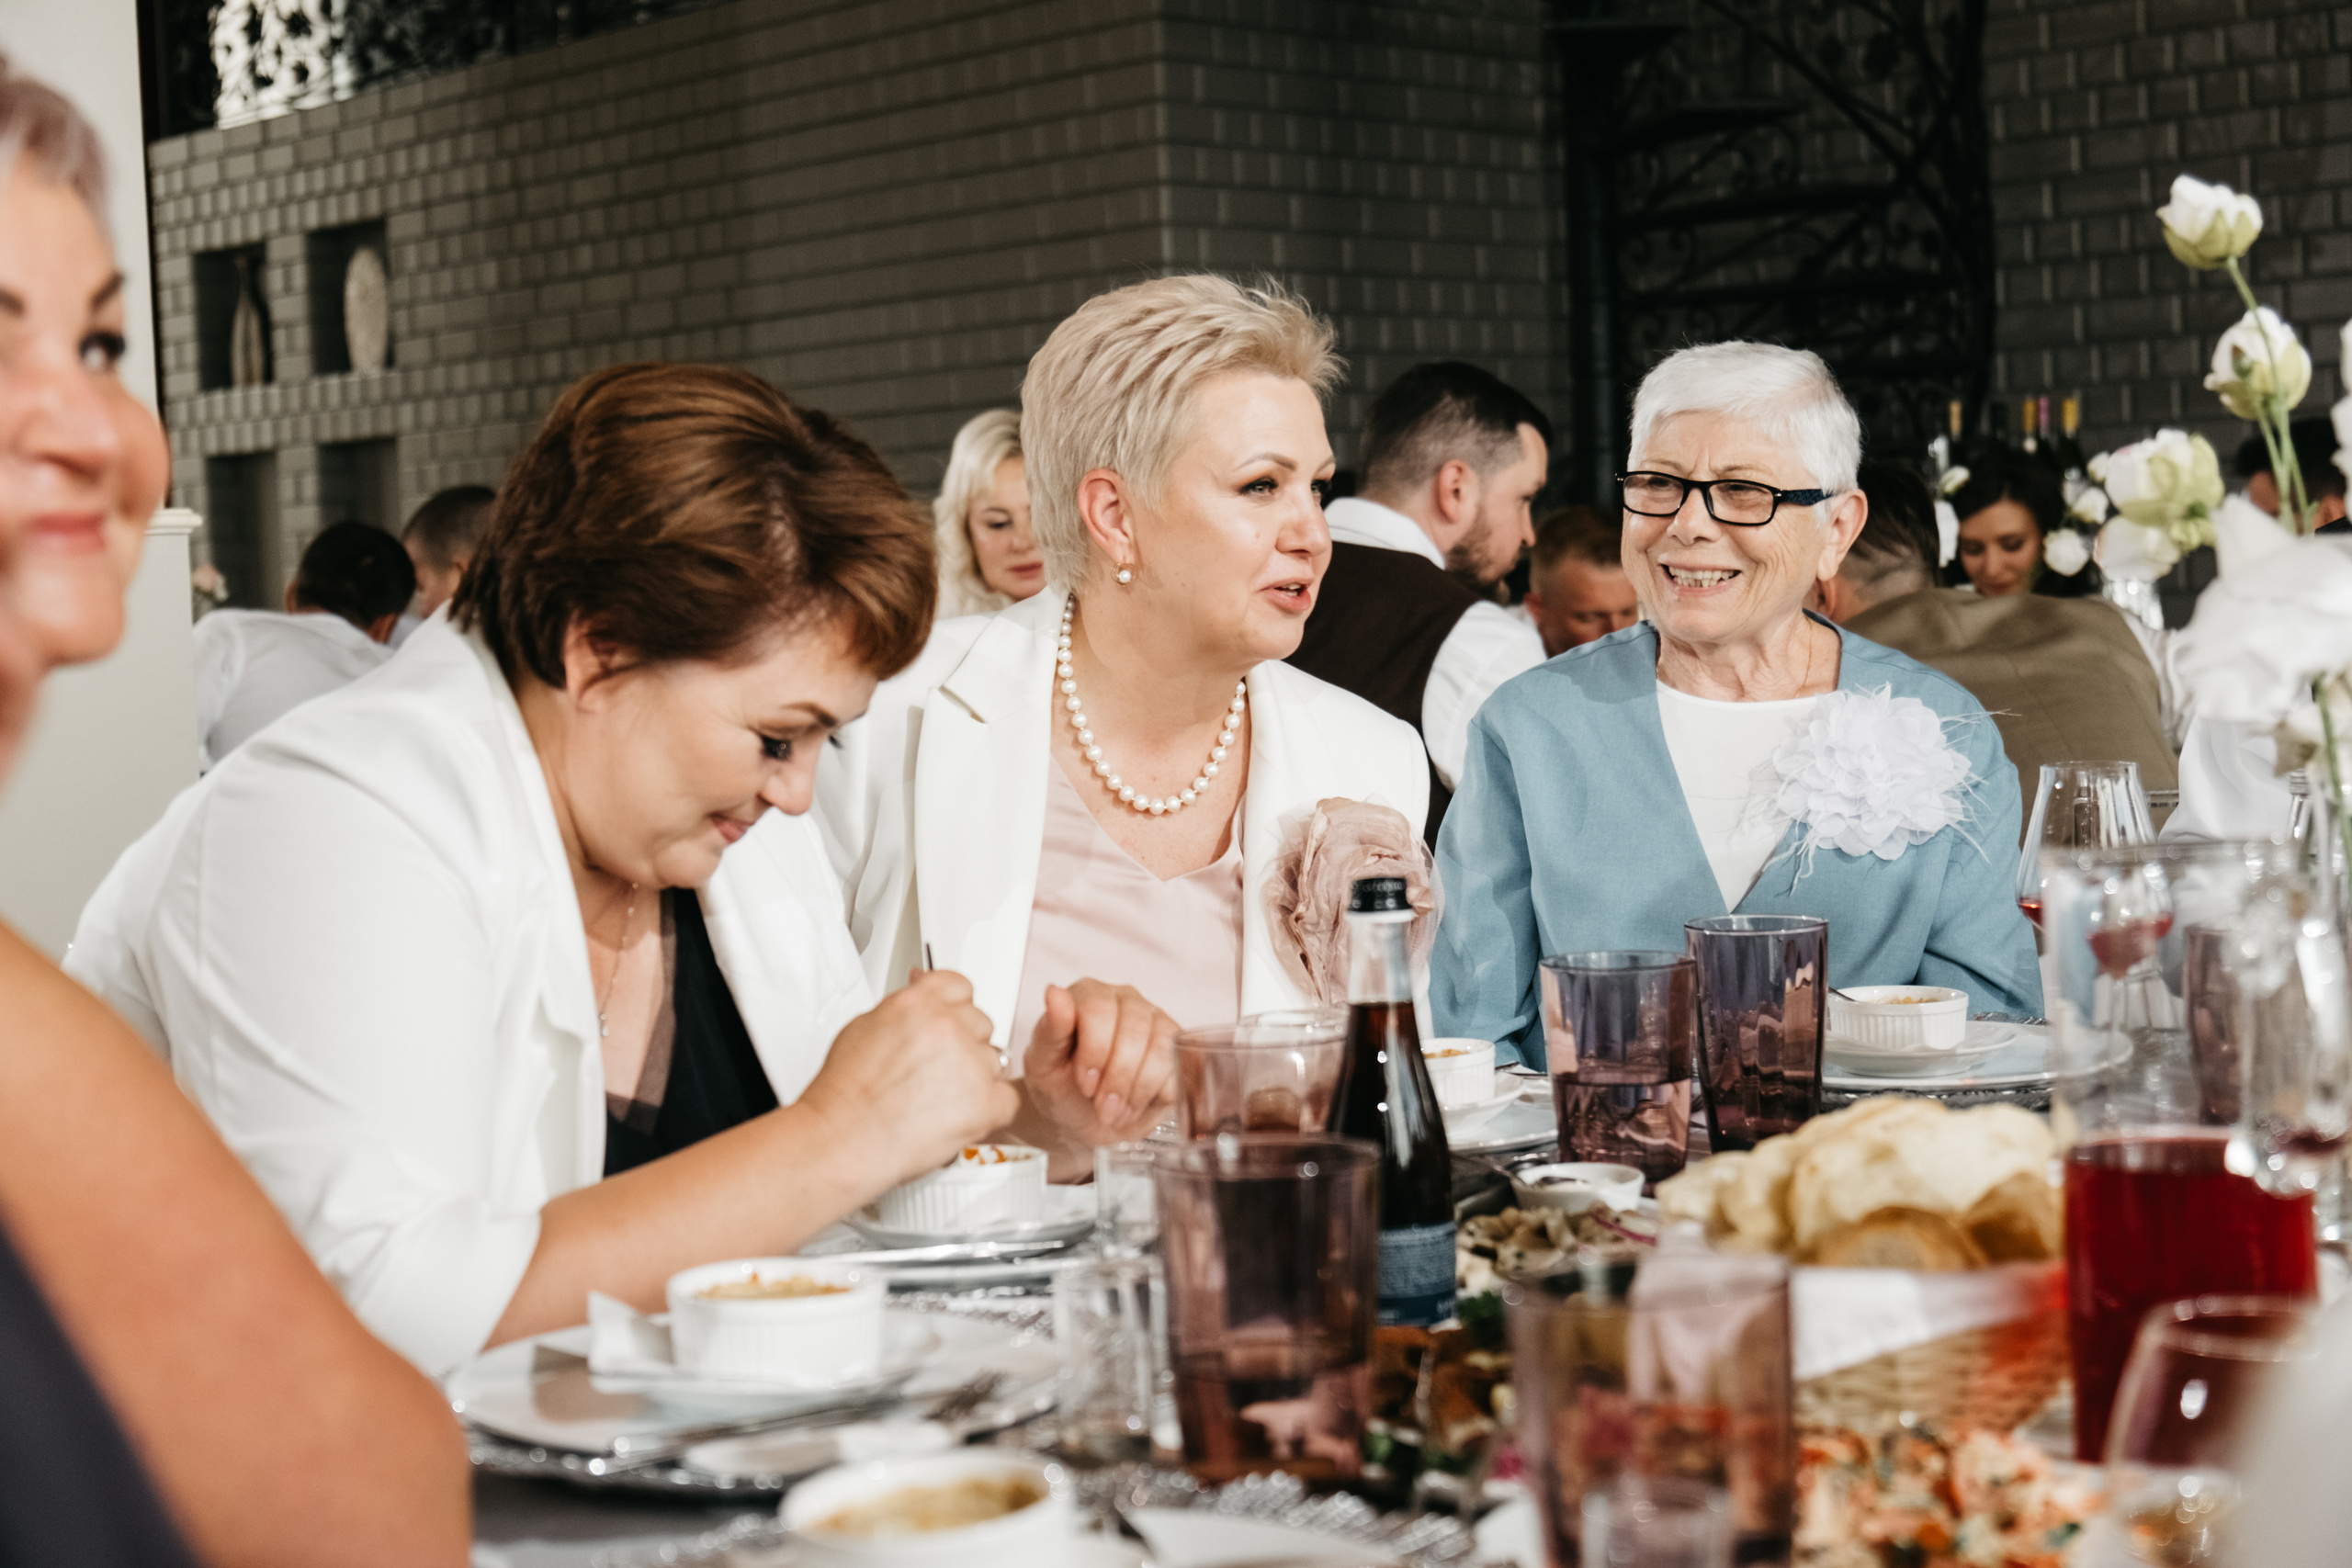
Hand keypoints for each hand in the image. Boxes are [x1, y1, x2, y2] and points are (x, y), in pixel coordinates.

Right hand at [801, 969, 1017, 1185]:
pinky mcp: (986, 1102)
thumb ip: (903, 1008)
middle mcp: (948, 1027)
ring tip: (938, 1100)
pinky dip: (990, 1111)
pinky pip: (1007, 1098)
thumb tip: (921, 993)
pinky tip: (958, 1116)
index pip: (960, 986)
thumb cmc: (846, 1095)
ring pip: (995, 1060)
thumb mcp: (864, 1027)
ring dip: (976, 1078)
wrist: (843, 1139)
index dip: (954, 1008)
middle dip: (964, 1045)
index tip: (950, 1023)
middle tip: (936, 1072)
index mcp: (917, 1004)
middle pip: (981, 1023)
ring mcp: (971, 1064)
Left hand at [1023, 979, 1176, 1147]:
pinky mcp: (1176, 1047)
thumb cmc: (1060, 1085)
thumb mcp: (1044, 1064)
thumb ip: (1050, 1029)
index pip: (1099, 1008)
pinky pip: (1178, 1066)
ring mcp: (1156, 1020)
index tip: (1085, 1083)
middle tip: (1103, 1106)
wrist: (1081, 1117)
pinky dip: (1156, 1094)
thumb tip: (1054, 993)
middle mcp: (1126, 1000)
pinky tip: (1134, 1106)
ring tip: (1116, 1112)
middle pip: (1134, 1029)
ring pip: (1160, 1048)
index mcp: (1089, 994)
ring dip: (1137, 1090)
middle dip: (1118, 1077)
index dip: (1095, 1051)